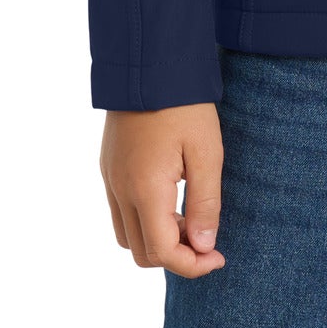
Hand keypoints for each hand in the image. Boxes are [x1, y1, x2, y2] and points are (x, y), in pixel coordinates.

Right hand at [100, 104, 225, 277]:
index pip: (162, 253)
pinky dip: (144, 220)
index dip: (192, 266)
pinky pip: (120, 212)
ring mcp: (110, 178)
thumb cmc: (184, 104)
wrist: (149, 61)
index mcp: (145, 189)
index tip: (218, 258)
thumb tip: (203, 248)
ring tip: (188, 216)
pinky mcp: (108, 167)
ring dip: (156, 240)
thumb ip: (205, 204)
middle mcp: (120, 190)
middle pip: (141, 253)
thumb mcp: (207, 151)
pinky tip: (170, 197)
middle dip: (174, 256)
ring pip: (126, 236)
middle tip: (206, 238)